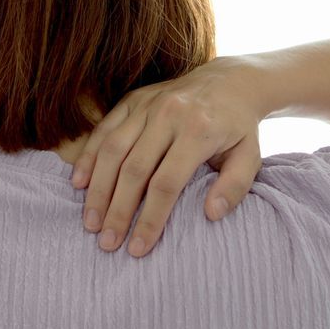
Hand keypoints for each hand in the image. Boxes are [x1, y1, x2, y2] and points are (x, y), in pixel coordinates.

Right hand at [72, 55, 266, 256]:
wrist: (230, 81)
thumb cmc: (238, 128)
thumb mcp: (250, 157)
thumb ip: (235, 186)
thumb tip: (212, 214)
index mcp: (198, 131)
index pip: (167, 183)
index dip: (150, 218)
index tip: (138, 247)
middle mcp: (169, 115)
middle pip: (134, 170)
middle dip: (118, 210)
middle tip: (107, 242)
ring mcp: (147, 106)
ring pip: (113, 151)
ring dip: (98, 189)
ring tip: (91, 222)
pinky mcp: (132, 100)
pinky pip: (104, 130)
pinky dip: (89, 157)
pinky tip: (79, 184)